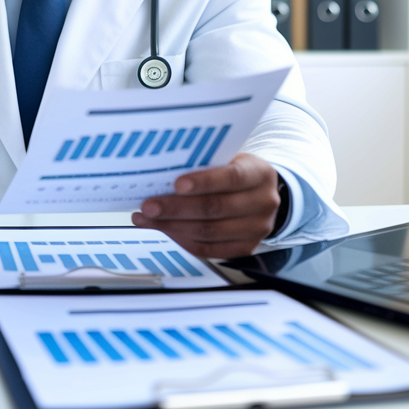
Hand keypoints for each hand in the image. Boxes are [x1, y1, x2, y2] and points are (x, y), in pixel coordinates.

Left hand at [131, 152, 279, 258]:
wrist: (261, 195)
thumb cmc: (235, 171)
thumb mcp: (229, 159)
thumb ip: (204, 164)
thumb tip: (161, 172)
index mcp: (259, 174)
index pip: (232, 178)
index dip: (203, 182)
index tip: (176, 184)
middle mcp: (263, 203)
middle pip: (215, 208)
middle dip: (177, 208)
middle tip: (149, 206)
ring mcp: (256, 229)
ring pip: (208, 232)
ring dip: (172, 226)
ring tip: (146, 218)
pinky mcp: (245, 248)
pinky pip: (208, 249)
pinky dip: (182, 240)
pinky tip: (164, 229)